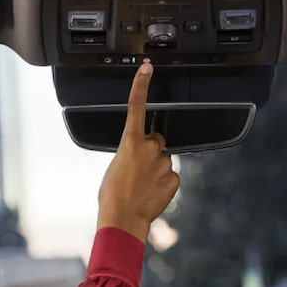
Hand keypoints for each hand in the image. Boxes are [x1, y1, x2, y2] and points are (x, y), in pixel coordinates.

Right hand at [97, 60, 179, 241]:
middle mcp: (150, 148)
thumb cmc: (112, 194)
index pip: (137, 105)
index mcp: (130, 141)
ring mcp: (164, 162)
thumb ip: (131, 153)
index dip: (142, 85)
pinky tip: (150, 192)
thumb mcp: (115, 166)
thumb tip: (139, 157)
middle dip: (149, 149)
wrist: (123, 218)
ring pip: (162, 160)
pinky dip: (162, 183)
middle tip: (137, 169)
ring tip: (141, 185)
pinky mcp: (174, 178)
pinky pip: (169, 176)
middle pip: (155, 140)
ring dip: (154, 169)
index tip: (147, 68)